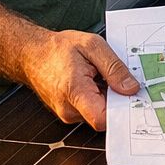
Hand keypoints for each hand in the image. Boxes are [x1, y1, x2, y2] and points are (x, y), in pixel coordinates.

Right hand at [22, 29, 140, 129]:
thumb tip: (131, 88)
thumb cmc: (58, 48)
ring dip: (107, 97)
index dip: (121, 109)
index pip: (102, 119)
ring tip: (101, 76)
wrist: (31, 54)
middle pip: (105, 116)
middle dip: (117, 99)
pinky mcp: (69, 112)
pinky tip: (95, 82)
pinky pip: (91, 110)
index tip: (132, 97)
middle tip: (120, 79)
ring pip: (99, 113)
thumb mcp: (92, 45)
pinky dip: (98, 97)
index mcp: (75, 92)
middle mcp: (69, 109)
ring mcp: (68, 113)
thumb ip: (114, 67)